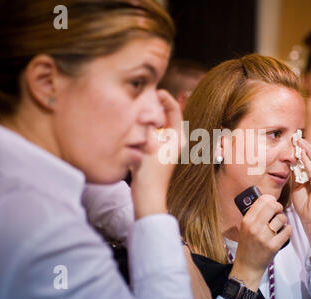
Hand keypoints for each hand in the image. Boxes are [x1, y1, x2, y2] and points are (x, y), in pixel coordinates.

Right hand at [130, 90, 185, 218]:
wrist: (147, 196)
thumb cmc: (150, 173)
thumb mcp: (149, 144)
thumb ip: (148, 124)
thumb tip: (146, 107)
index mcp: (177, 137)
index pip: (175, 110)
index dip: (165, 98)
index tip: (153, 91)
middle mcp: (173, 140)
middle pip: (166, 115)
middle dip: (155, 105)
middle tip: (142, 97)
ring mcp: (164, 146)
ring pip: (156, 124)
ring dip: (148, 116)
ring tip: (136, 108)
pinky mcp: (155, 152)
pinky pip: (150, 133)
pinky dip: (143, 127)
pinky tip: (133, 125)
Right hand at [229, 194, 291, 290]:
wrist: (247, 265)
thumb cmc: (248, 245)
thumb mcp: (245, 227)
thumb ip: (254, 215)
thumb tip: (267, 201)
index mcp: (246, 221)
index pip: (261, 201)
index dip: (270, 199)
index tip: (272, 202)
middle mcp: (254, 228)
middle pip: (272, 206)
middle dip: (278, 207)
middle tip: (278, 211)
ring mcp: (264, 237)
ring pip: (281, 218)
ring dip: (283, 219)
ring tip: (280, 224)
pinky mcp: (273, 246)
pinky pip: (287, 231)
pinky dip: (288, 229)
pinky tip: (285, 231)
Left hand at [290, 138, 310, 225]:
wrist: (310, 219)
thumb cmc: (304, 205)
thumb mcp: (296, 186)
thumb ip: (295, 175)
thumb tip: (291, 163)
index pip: (310, 158)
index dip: (303, 149)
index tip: (295, 140)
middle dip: (306, 146)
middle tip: (298, 137)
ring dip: (307, 151)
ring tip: (300, 143)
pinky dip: (307, 163)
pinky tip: (302, 156)